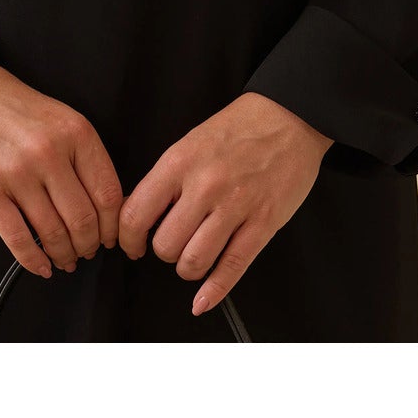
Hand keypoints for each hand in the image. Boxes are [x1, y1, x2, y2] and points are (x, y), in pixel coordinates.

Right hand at [0, 63, 124, 280]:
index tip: (109, 238)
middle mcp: (49, 151)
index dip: (112, 226)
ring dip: (63, 255)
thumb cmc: (15, 110)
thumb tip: (108, 207)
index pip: (108, 194)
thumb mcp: (62, 120)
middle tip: (86, 252)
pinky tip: (40, 266)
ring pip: (53, 233)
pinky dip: (33, 261)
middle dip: (88, 245)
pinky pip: (17, 239)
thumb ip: (85, 157)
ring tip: (64, 259)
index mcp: (76, 132)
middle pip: (83, 219)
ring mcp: (17, 171)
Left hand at [117, 92, 331, 316]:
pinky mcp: (263, 223)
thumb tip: (141, 215)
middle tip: (173, 242)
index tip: (132, 244)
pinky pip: (233, 267)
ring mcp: (236, 206)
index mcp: (180, 162)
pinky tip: (203, 300)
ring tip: (193, 256)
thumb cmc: (240, 128)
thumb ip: (166, 179)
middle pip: (165, 245)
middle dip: (165, 251)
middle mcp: (205, 186)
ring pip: (194, 262)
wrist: (289, 117)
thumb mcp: (191, 143)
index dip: (128, 239)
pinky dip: (214, 292)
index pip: (136, 214)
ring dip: (188, 267)